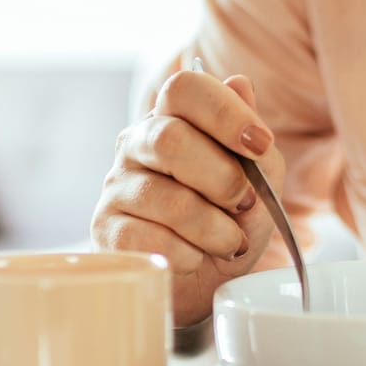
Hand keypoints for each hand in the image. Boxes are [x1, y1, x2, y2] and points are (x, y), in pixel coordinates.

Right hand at [91, 67, 285, 326]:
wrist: (200, 281)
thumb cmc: (229, 222)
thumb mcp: (259, 183)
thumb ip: (255, 142)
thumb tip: (240, 84)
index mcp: (174, 118)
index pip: (184, 88)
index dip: (225, 112)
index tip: (260, 145)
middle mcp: (137, 143)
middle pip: (171, 139)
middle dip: (223, 178)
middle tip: (244, 203)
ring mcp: (116, 185)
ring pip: (167, 199)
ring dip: (214, 229)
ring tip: (229, 242)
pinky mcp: (105, 230)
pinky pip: (151, 240)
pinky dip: (187, 255)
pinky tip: (195, 257)